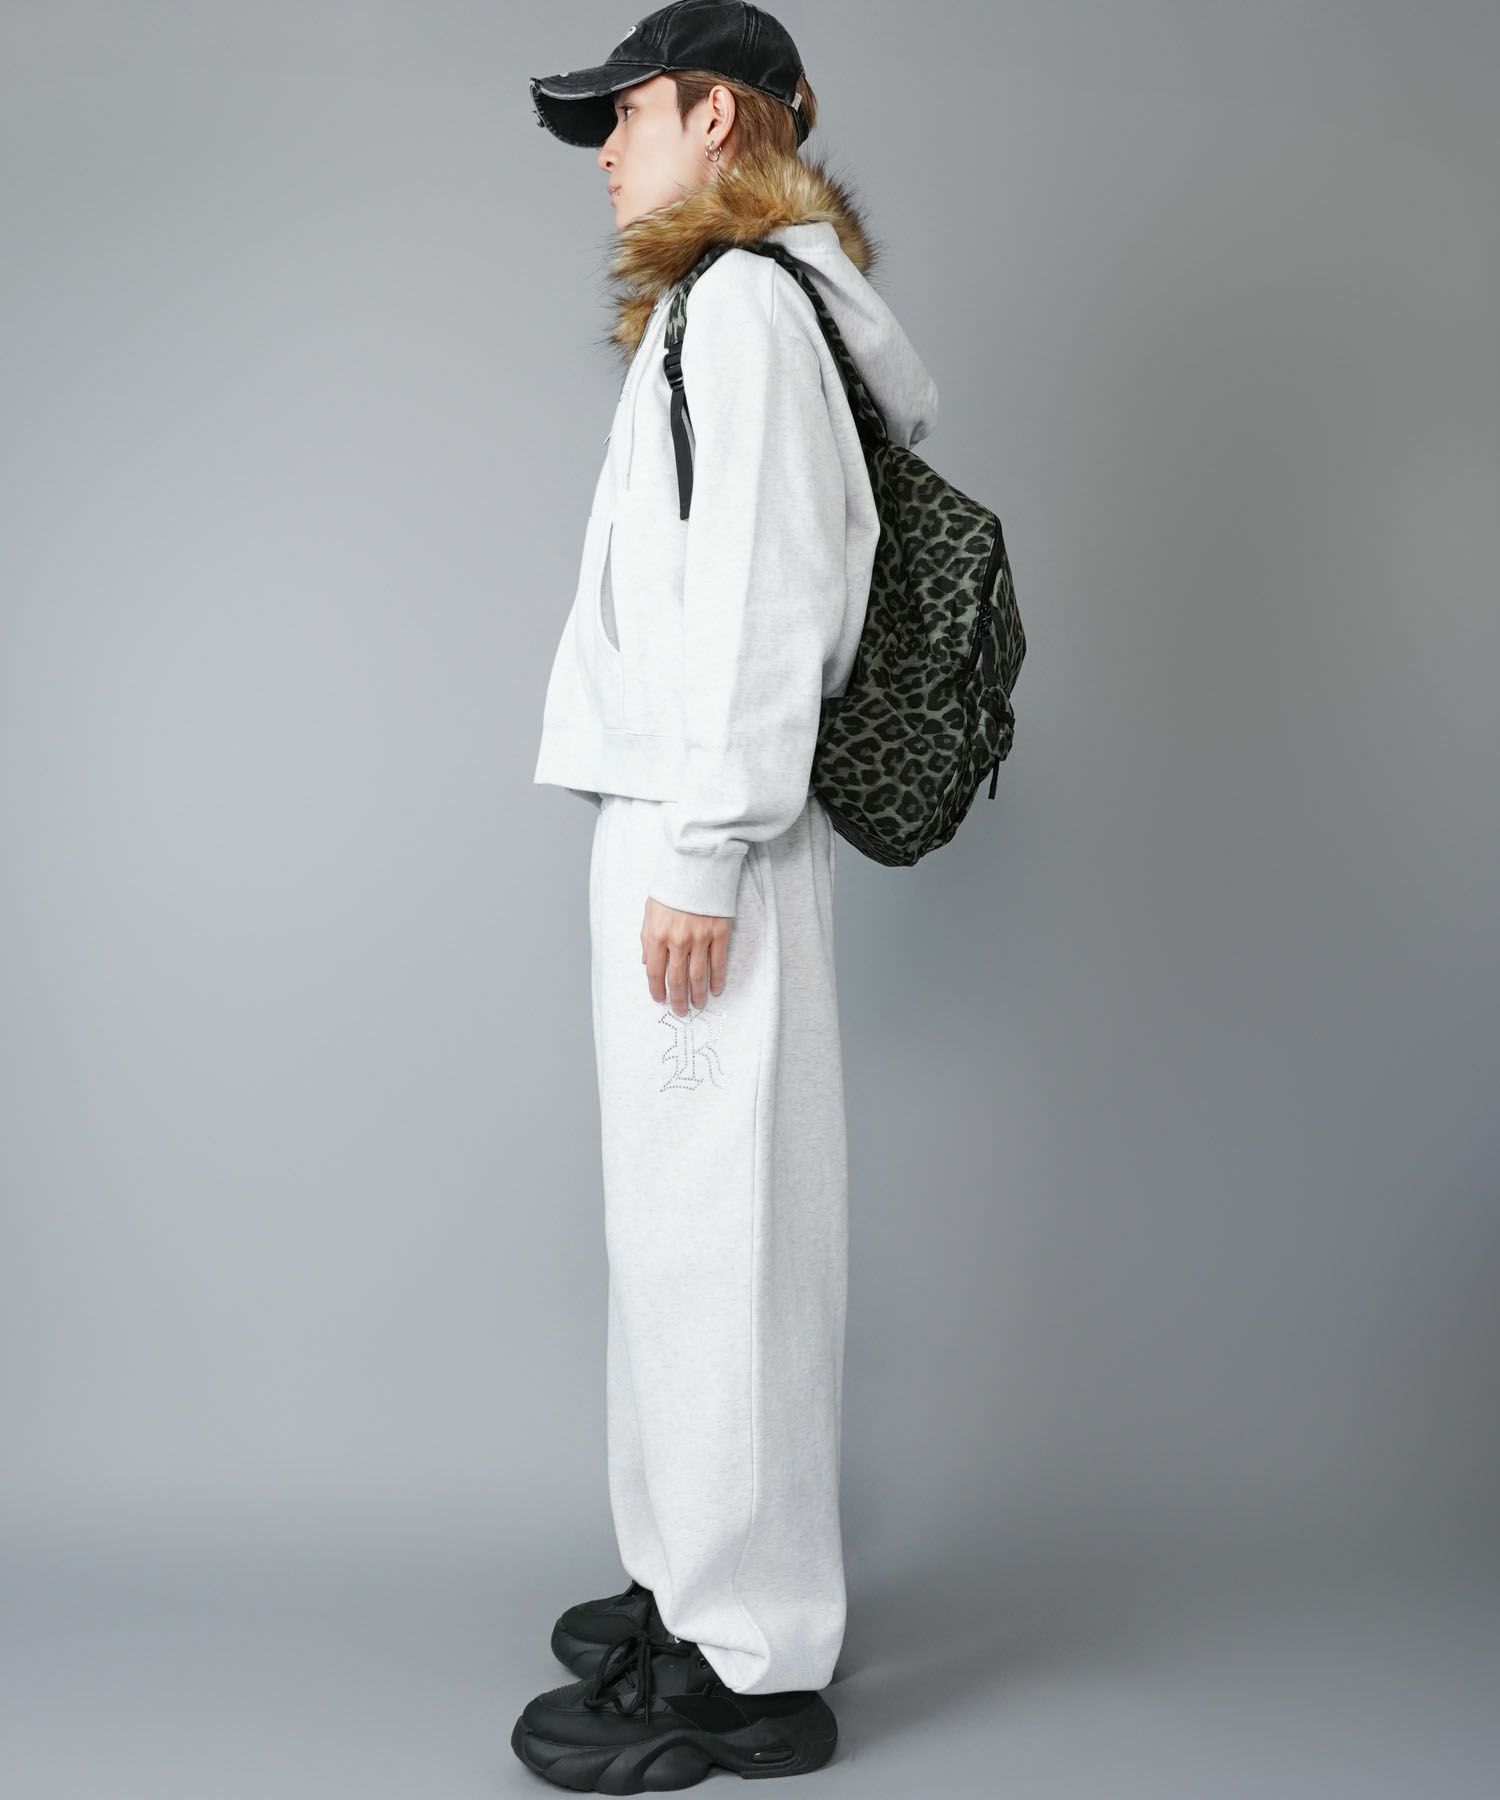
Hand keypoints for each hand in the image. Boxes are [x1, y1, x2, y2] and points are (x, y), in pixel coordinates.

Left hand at [641, 896, 729, 1015]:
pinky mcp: (719, 933)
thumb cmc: (671, 887)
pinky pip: (718, 963)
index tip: (659, 999)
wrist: (697, 866)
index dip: (656, 989)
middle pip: (676, 979)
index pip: (654, 971)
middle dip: (678, 999)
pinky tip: (716, 989)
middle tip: (681, 1011)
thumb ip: (647, 938)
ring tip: (698, 1005)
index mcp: (656, 935)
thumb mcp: (650, 911)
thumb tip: (646, 962)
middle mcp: (677, 941)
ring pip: (698, 975)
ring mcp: (700, 938)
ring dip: (698, 994)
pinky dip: (717, 979)